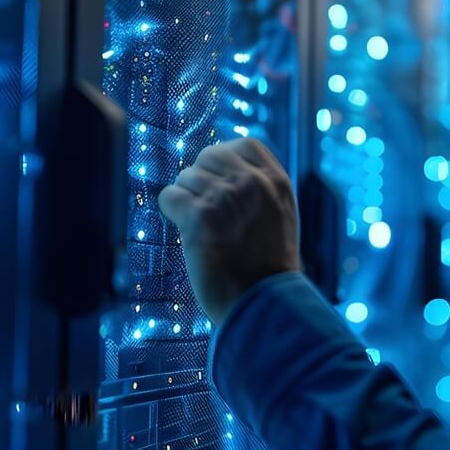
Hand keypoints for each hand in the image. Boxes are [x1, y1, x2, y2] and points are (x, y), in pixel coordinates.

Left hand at [157, 138, 300, 323]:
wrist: (263, 305)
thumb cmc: (268, 270)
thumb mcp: (280, 218)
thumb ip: (260, 191)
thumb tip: (226, 172)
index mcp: (276, 181)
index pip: (244, 144)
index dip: (226, 159)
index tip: (220, 181)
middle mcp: (251, 182)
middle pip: (210, 155)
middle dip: (202, 178)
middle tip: (204, 208)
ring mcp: (224, 196)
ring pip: (186, 177)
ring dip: (186, 200)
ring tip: (200, 228)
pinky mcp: (199, 216)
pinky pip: (169, 196)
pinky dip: (171, 212)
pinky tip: (186, 231)